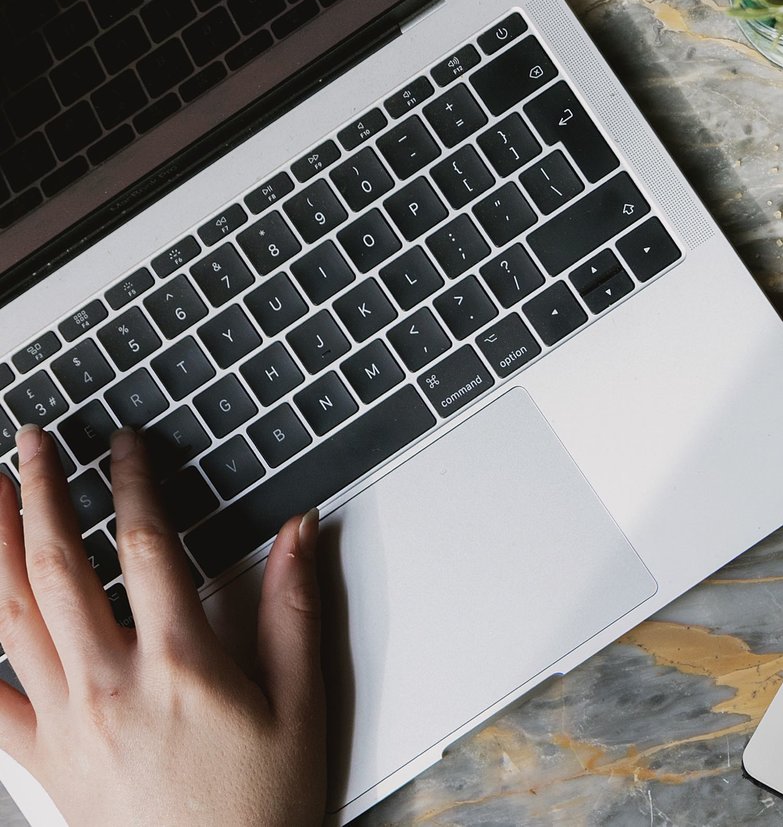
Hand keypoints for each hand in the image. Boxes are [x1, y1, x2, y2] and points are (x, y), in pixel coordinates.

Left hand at [0, 425, 325, 825]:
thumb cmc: (264, 805)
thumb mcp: (302, 703)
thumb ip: (296, 610)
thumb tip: (299, 533)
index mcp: (182, 665)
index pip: (147, 546)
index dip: (132, 482)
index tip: (123, 445)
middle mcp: (111, 685)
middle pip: (59, 568)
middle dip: (40, 493)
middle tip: (33, 444)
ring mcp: (67, 722)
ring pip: (9, 617)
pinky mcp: (43, 760)